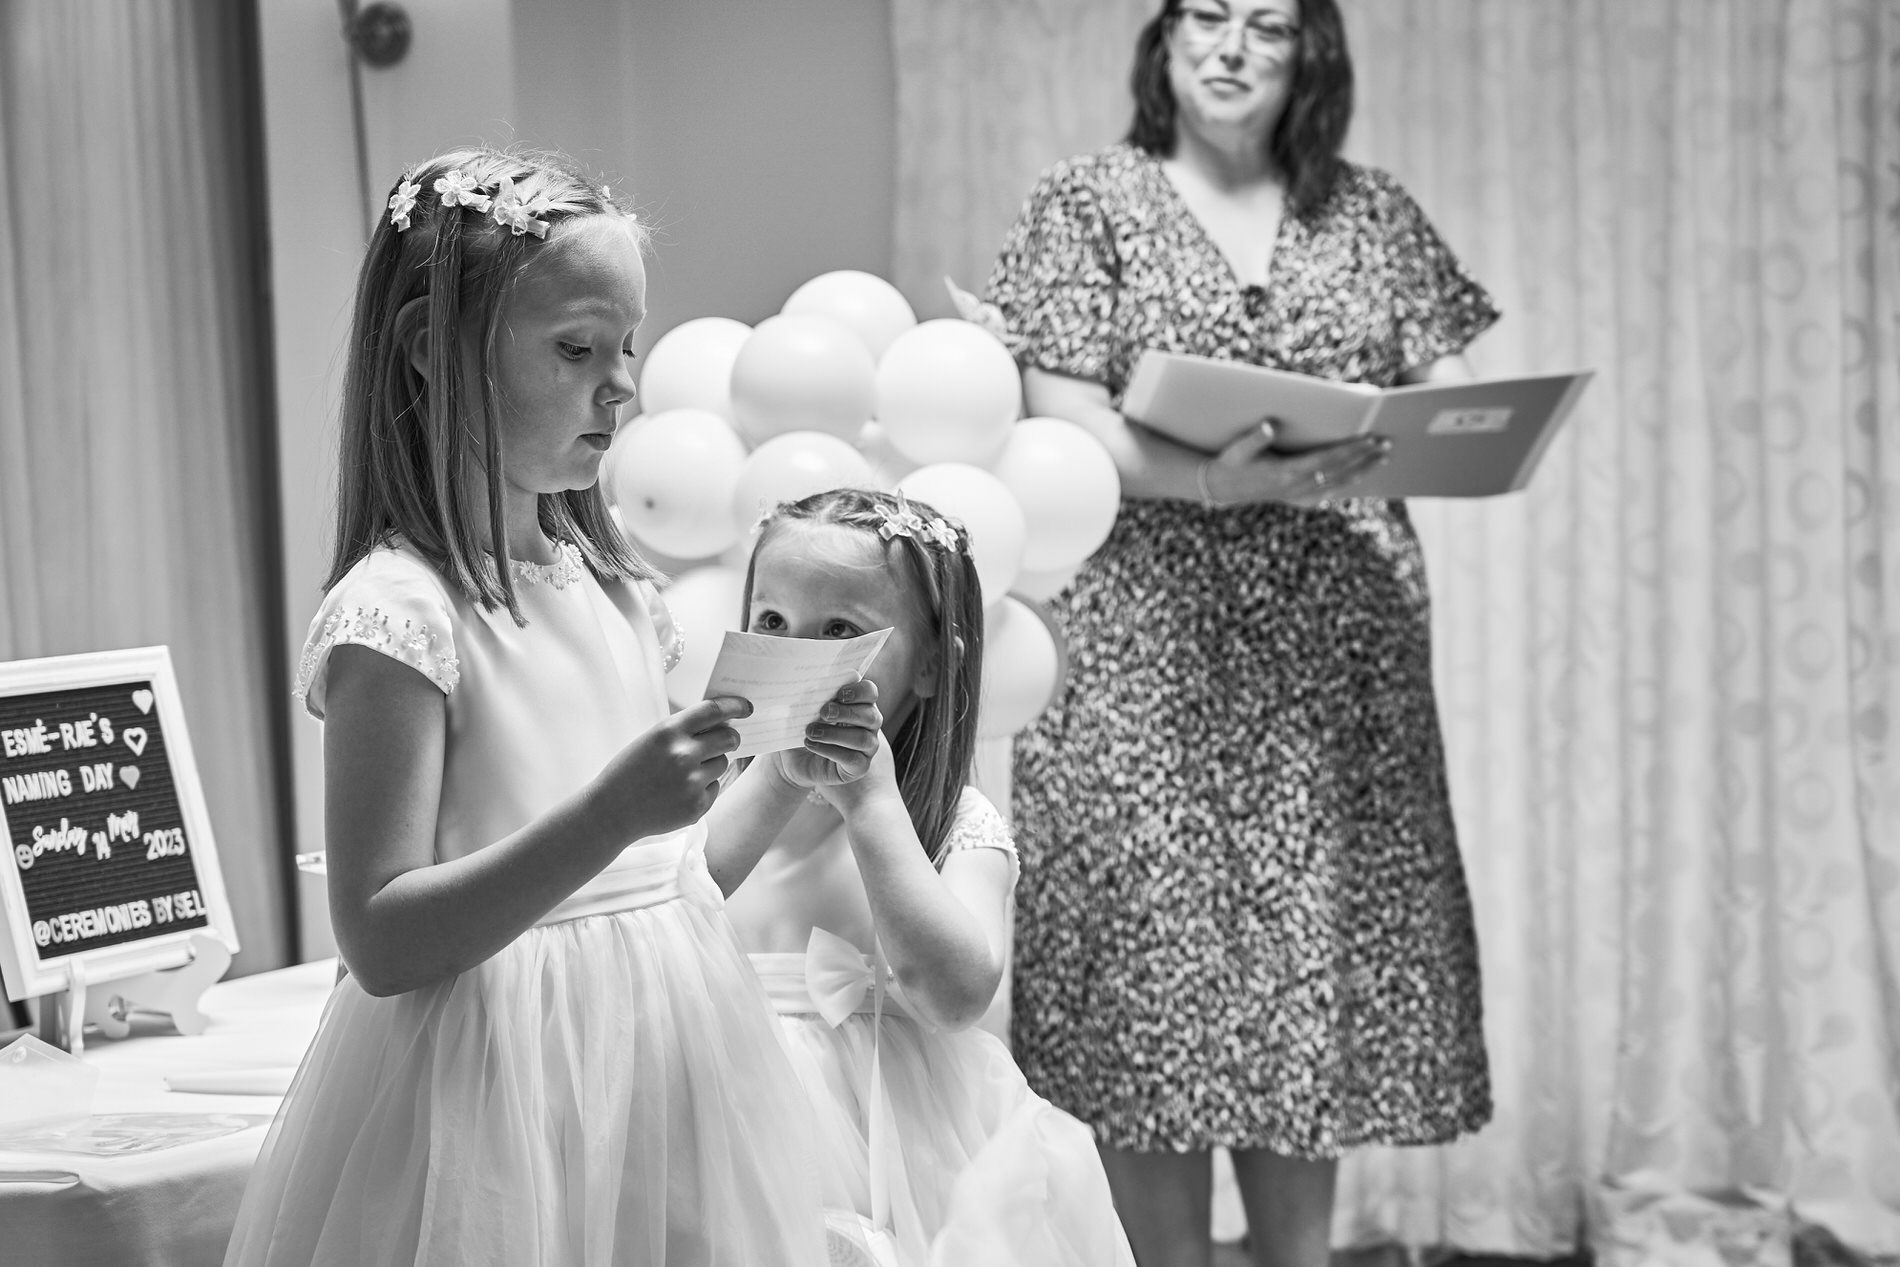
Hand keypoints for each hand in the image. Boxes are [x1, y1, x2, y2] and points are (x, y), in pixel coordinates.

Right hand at [594, 696, 749, 839]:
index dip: (735, 706)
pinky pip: (715, 787)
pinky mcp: (698, 805)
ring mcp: (692, 782)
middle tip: (728, 740)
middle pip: (729, 738)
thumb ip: (683, 730)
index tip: (747, 707)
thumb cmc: (630, 771)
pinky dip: (703, 788)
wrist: (611, 811)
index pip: (714, 710)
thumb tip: (721, 723)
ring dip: (712, 764)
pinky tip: (678, 792)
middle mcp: (684, 755)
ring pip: (722, 763)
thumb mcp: (651, 740)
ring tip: (684, 773)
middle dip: (731, 737)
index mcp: (669, 732)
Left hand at [776, 679, 885, 799]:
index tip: (838, 694)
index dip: (858, 691)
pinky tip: (812, 745)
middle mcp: (869, 725)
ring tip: (811, 732)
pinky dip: (831, 751)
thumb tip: (798, 686)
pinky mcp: (860, 766)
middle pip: (870, 715)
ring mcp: (867, 747)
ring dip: (835, 734)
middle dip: (846, 713)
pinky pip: (852, 759)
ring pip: (863, 739)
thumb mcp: (802, 711)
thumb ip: (808, 698)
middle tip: (823, 712)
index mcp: (859, 704)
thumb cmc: (802, 728)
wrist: (794, 760)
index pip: (870, 692)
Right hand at [1201, 419, 1390, 506]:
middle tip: (1387, 445)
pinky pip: (1328, 493)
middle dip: (1364, 458)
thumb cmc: (1231, 462)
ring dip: (1362, 471)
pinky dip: (1346, 484)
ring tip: (1382, 459)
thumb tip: (1269, 425)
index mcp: (1285, 472)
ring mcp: (1298, 496)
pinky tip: (1359, 476)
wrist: (1221, 488)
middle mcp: (1296, 487)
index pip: (1327, 460)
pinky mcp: (1297, 499)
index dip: (1351, 450)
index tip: (1370, 439)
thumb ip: (1255, 438)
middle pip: (1339, 472)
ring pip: (1338, 484)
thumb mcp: (1238, 448)